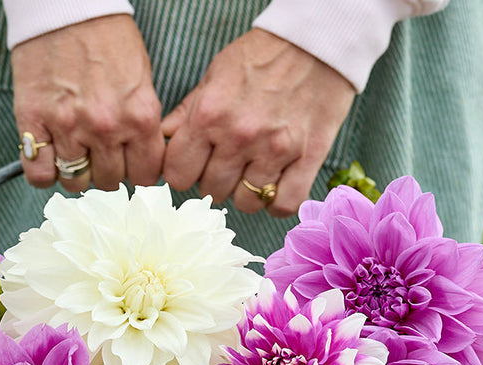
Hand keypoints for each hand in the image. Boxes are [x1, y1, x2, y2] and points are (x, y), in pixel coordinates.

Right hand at [11, 15, 164, 192]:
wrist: (66, 4)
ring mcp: (68, 127)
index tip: (129, 163)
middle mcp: (106, 127)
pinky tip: (50, 154)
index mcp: (140, 116)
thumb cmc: (106, 37)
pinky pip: (39, 175)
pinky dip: (44, 171)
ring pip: (76, 183)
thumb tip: (141, 161)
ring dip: (76, 171)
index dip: (137, 172)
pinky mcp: (34, 122)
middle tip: (99, 150)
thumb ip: (142, 125)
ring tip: (74, 150)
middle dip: (106, 169)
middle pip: (110, 183)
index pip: (145, 176)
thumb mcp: (141, 80)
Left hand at [161, 30, 355, 215]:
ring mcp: (274, 150)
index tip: (196, 164)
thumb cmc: (262, 56)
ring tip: (253, 171)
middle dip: (216, 180)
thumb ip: (188, 111)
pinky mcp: (306, 158)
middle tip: (229, 163)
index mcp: (209, 116)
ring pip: (246, 203)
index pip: (178, 175)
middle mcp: (239, 136)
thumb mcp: (215, 75)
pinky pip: (283, 204)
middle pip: (211, 191)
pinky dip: (277, 202)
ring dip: (246, 192)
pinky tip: (275, 185)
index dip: (185, 172)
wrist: (317, 42)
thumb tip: (166, 137)